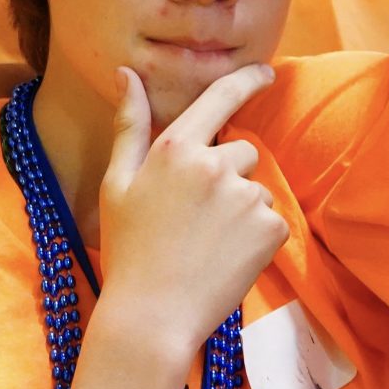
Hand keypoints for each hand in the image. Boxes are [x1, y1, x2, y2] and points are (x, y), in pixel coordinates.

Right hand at [94, 65, 289, 366]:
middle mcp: (214, 164)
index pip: (219, 99)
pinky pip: (272, 222)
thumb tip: (126, 74)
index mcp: (175, 148)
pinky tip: (226, 259)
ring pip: (256, 191)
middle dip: (228, 176)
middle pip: (243, 152)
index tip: (267, 72)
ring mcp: (245, 196)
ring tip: (207, 245)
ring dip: (241, 211)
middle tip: (195, 219)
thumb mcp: (116, 184)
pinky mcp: (269, 228)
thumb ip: (129, 125)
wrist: (152, 316)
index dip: (247, 80)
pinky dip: (256, 239)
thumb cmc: (128, 250)